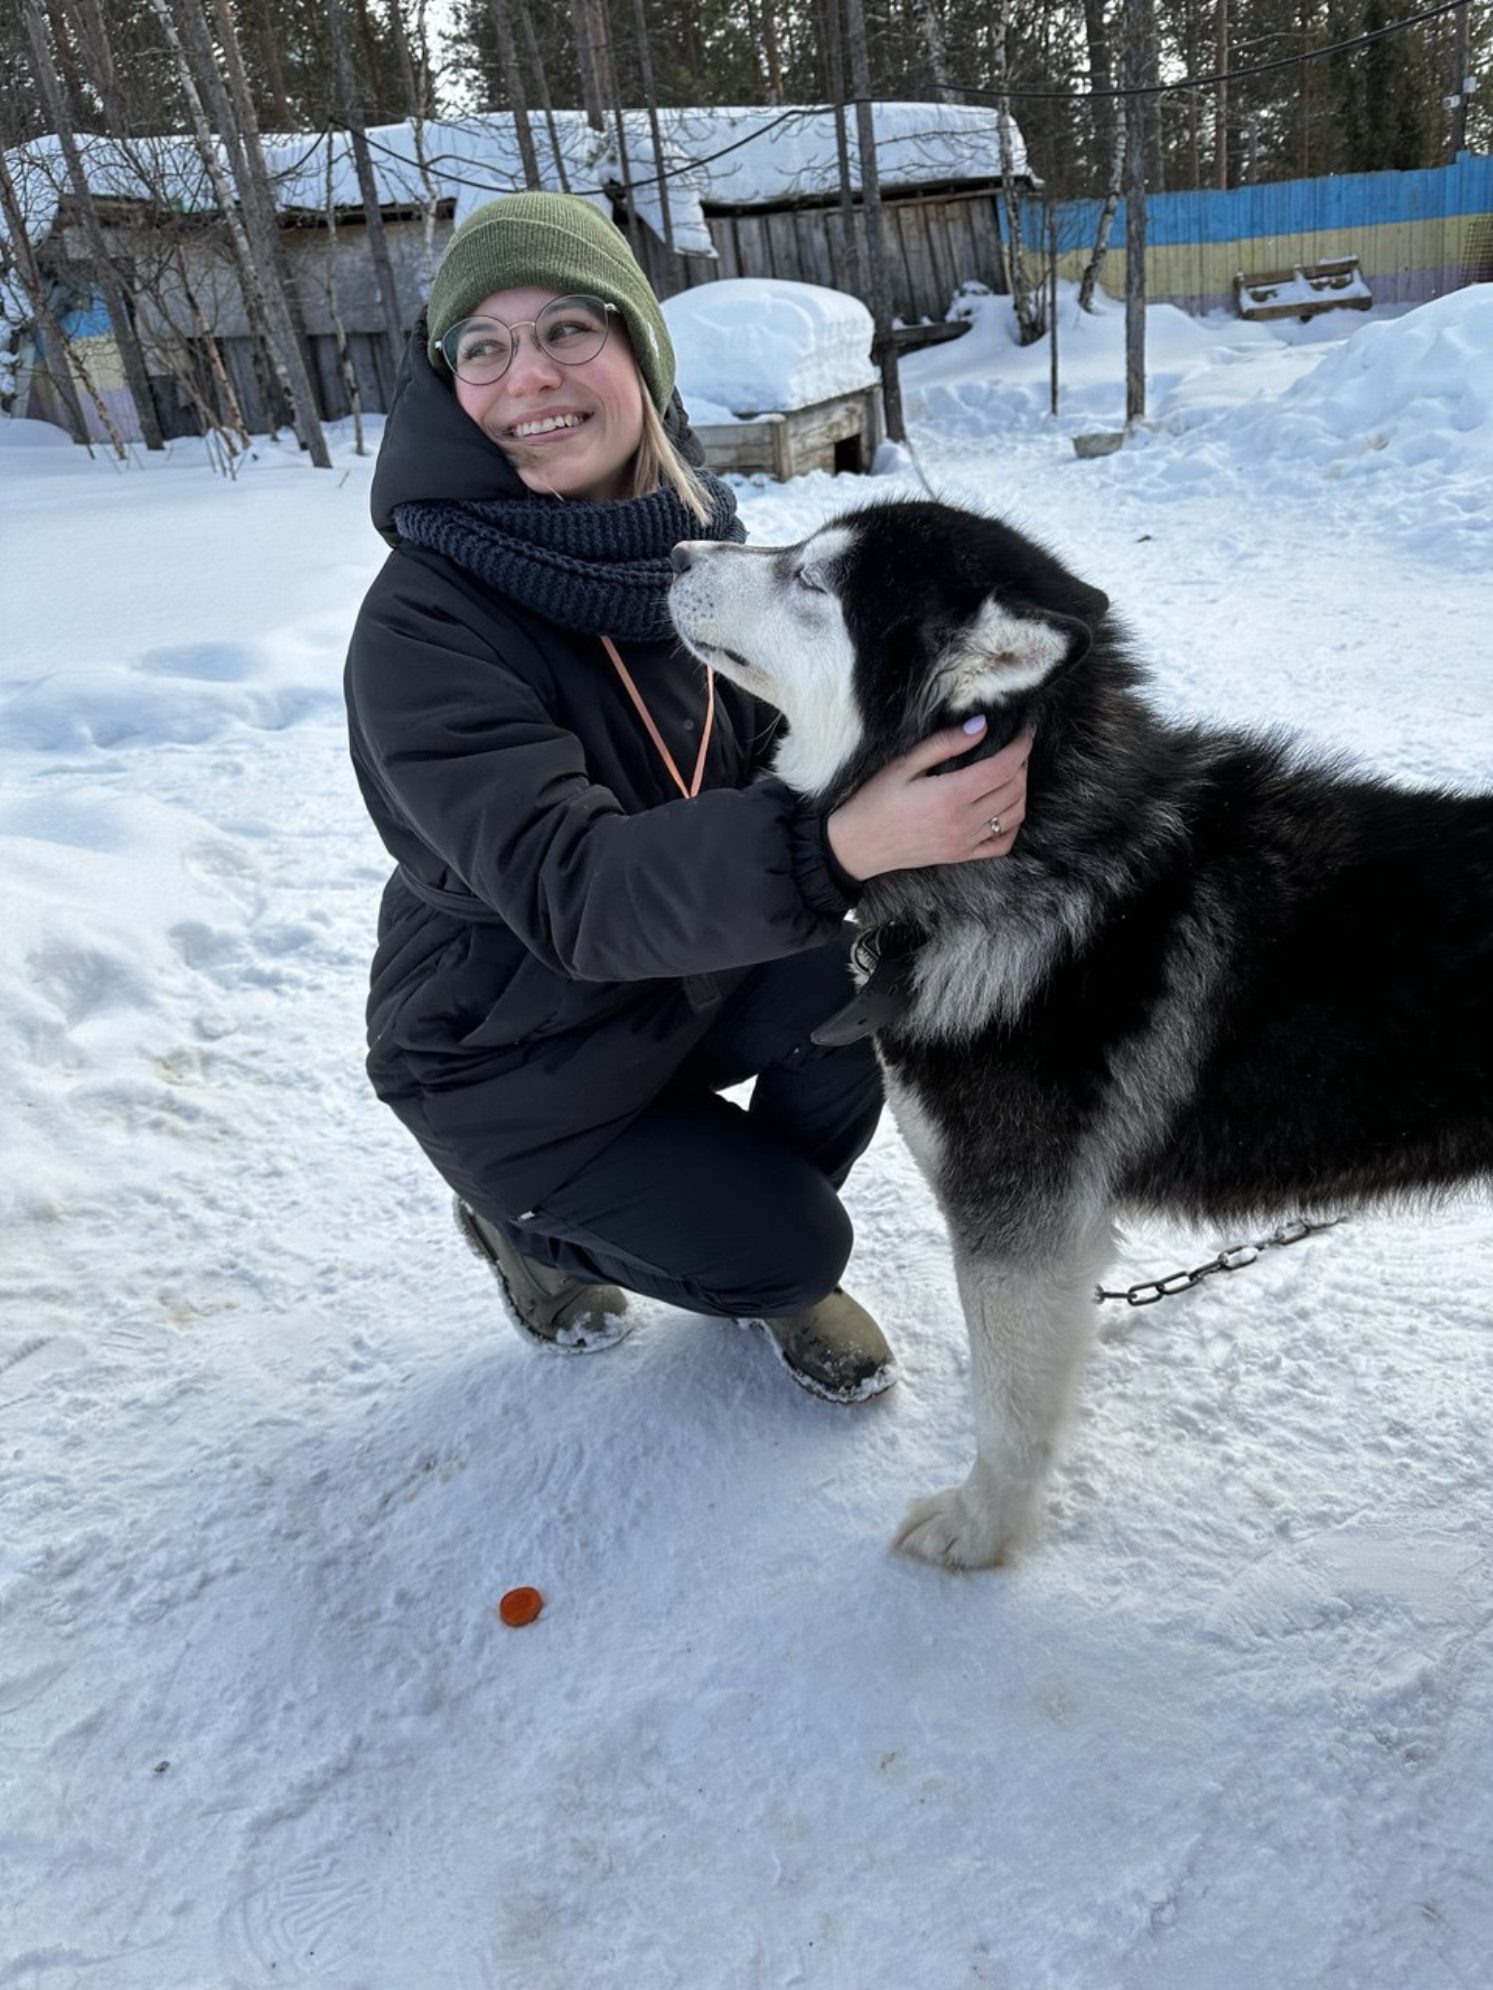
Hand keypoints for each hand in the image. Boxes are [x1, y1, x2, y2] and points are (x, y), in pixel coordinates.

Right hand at [825, 718, 1030, 883]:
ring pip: (1014, 815)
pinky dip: (1012, 824)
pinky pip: (1002, 844)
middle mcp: (963, 822)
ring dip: (1020, 791)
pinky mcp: (960, 856)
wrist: (856, 845)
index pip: (1003, 767)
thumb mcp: (903, 764)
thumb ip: (944, 744)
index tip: (1024, 731)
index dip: (1020, 746)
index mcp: (950, 795)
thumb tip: (981, 725)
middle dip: (1021, 764)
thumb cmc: (873, 801)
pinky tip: (1004, 808)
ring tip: (1010, 773)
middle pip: (1014, 789)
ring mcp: (964, 842)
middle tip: (1013, 748)